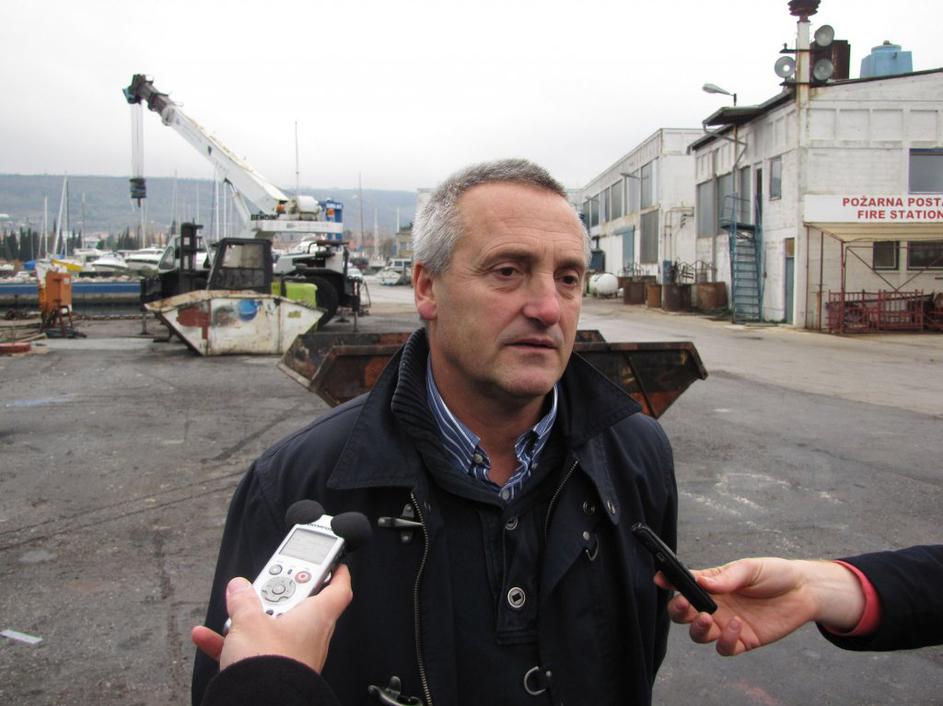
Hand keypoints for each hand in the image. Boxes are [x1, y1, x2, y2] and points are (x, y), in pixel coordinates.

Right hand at [191, 564, 352, 671]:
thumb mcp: (249, 621)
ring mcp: (294, 656)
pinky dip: (233, 643)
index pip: (339, 591)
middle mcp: (311, 637)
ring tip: (233, 612)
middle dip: (281, 594)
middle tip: (266, 584)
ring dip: (251, 619)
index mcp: (317, 617)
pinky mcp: (276, 673)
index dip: (338, 574)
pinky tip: (207, 637)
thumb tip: (240, 587)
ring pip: (273, 628)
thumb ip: (243, 600)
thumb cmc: (268, 664)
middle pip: (301, 606)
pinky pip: (255, 651)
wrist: (260, 703)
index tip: (334, 564)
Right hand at [656, 558, 864, 655]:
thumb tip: (701, 582)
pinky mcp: (742, 641)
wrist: (804, 592)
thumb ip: (726, 577)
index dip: (668, 582)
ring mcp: (726, 624)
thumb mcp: (749, 568)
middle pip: (683, 614)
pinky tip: (736, 625)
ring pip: (699, 635)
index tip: (660, 579)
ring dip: (698, 628)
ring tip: (708, 617)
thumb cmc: (774, 574)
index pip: (683, 584)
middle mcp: (714, 605)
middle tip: (686, 604)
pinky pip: (724, 647)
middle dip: (678, 611)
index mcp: (711, 585)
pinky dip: (725, 640)